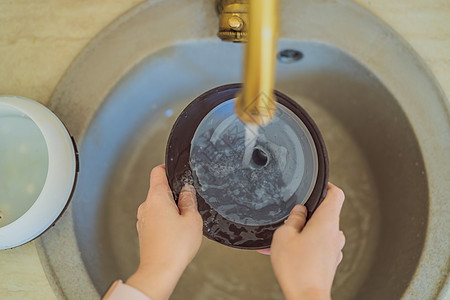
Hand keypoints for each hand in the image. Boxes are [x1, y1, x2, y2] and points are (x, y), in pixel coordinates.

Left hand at [126, 165, 202, 299]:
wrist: (159, 271)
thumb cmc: (174, 247)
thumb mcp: (192, 219)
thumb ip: (189, 200)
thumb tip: (187, 191)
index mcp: (156, 198)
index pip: (157, 172)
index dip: (167, 168)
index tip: (175, 169)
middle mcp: (146, 206)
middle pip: (160, 191)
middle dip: (175, 195)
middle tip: (188, 207)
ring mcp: (143, 220)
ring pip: (158, 206)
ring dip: (170, 210)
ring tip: (183, 225)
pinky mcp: (144, 232)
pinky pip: (156, 219)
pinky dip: (166, 222)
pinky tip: (176, 234)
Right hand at [269, 183, 345, 299]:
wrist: (307, 298)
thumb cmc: (298, 269)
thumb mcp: (284, 236)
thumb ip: (292, 219)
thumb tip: (298, 211)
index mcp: (327, 222)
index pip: (336, 194)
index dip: (327, 186)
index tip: (318, 185)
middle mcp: (334, 234)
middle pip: (324, 214)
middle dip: (306, 214)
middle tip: (288, 220)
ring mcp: (333, 250)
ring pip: (319, 232)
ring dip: (303, 232)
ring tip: (283, 240)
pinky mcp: (329, 263)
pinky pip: (317, 247)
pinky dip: (303, 247)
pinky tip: (287, 254)